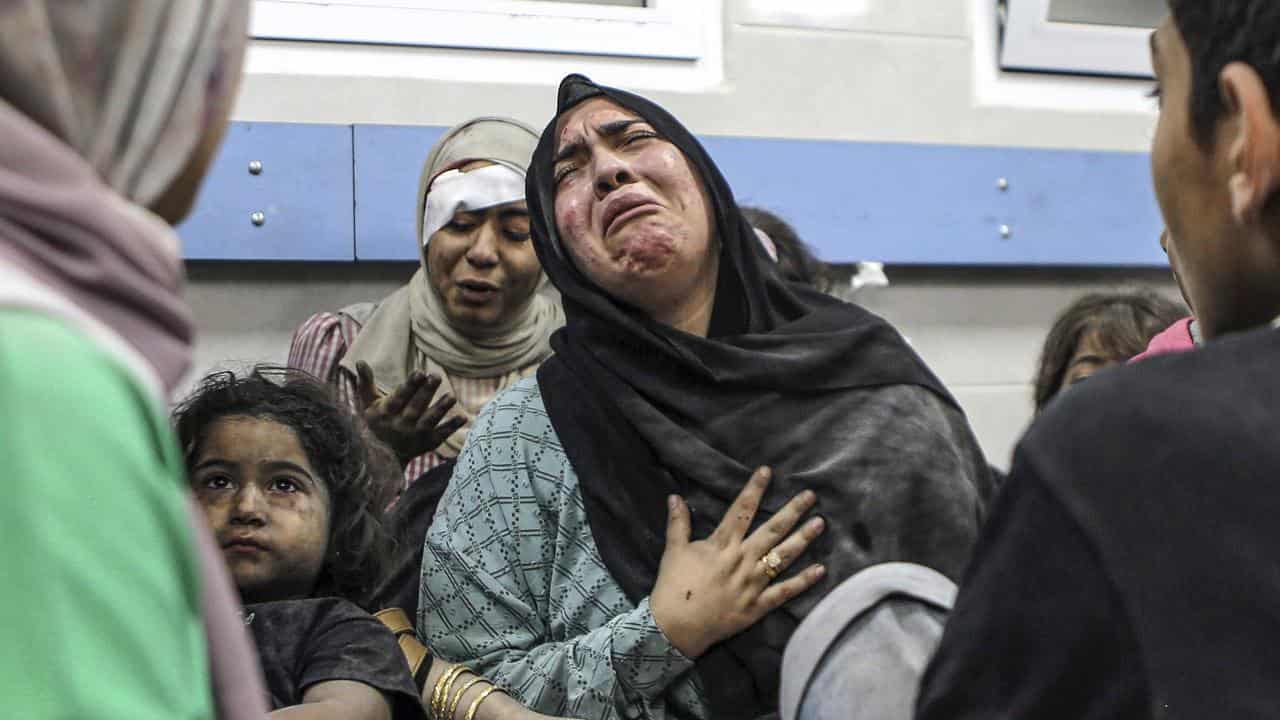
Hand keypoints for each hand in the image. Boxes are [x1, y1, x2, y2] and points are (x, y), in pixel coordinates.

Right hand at [356, 361, 463, 466]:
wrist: (382, 457)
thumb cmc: (376, 423)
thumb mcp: (368, 405)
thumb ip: (365, 383)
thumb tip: (360, 362)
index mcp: (387, 413)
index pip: (399, 397)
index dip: (410, 385)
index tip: (420, 372)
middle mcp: (401, 425)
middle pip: (415, 407)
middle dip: (426, 392)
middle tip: (437, 376)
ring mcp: (415, 435)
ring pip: (429, 422)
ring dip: (440, 409)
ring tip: (451, 396)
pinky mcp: (427, 443)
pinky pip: (441, 435)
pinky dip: (452, 427)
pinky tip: (463, 417)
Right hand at [650, 467, 825, 658]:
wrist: (675, 627)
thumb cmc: (673, 587)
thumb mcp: (674, 550)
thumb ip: (678, 522)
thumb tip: (674, 496)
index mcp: (721, 545)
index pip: (741, 510)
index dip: (754, 489)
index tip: (767, 471)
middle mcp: (741, 560)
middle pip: (771, 530)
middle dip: (792, 510)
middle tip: (810, 495)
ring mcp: (752, 584)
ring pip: (783, 557)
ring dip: (803, 539)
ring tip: (820, 523)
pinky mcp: (757, 606)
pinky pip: (785, 592)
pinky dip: (803, 581)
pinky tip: (821, 569)